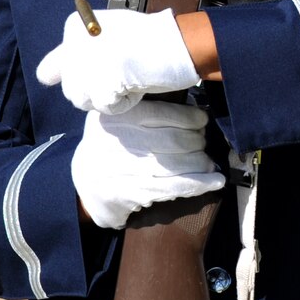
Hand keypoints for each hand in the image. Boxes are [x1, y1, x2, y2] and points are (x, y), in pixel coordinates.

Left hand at [35, 6, 199, 114]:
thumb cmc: (149, 38)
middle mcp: (73, 44)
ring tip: (129, 77)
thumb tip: (45, 75)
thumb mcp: (106, 32)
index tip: (104, 66)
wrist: (176, 42)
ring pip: (84, 101)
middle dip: (94, 89)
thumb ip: (77, 50)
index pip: (50, 70)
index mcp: (73, 28)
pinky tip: (137, 83)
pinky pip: (106, 108)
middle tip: (122, 73)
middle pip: (70, 89)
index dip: (80, 76)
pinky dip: (124, 103)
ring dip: (108, 97)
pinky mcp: (102, 84)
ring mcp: (87, 66)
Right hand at [70, 99, 221, 229]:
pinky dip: (199, 183)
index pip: (164, 112)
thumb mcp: (116, 118)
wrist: (84, 183)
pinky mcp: (132, 192)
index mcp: (119, 117)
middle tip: (203, 142)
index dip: (191, 117)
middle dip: (198, 141)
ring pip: (177, 163)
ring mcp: (125, 169)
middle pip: (175, 139)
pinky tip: (216, 181)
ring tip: (208, 163)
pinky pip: (173, 186)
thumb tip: (191, 107)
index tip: (201, 120)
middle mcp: (121, 141)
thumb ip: (144, 107)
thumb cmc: (109, 146)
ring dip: (201, 163)